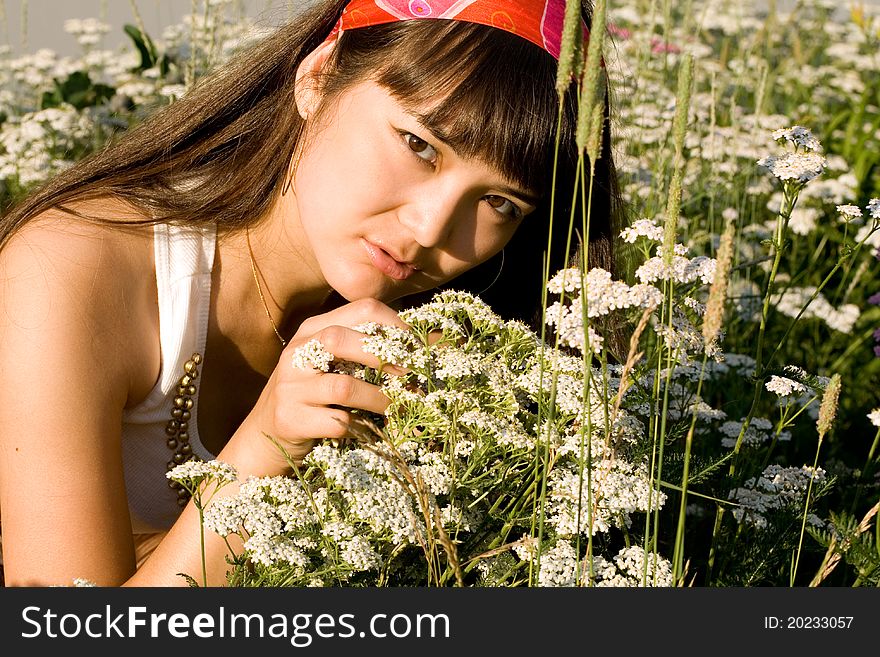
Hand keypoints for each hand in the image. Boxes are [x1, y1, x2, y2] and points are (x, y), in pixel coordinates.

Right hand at [244, 298, 410, 468]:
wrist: (265, 435)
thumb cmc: (315, 395)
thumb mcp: (335, 363)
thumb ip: (371, 350)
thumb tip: (437, 344)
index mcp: (314, 330)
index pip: (362, 309)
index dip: (396, 326)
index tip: (418, 349)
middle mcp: (298, 352)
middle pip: (342, 339)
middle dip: (385, 356)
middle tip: (412, 376)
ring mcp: (290, 387)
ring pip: (344, 387)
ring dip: (380, 399)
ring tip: (398, 407)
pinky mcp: (290, 419)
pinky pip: (337, 422)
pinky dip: (360, 427)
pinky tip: (368, 429)